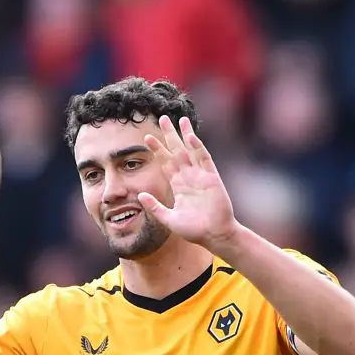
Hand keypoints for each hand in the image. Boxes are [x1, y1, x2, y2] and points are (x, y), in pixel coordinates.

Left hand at [137, 116, 239, 251]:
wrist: (214, 235)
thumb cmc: (193, 230)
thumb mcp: (168, 219)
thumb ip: (154, 207)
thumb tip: (140, 196)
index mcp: (178, 185)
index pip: (165, 163)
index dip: (157, 150)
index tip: (147, 138)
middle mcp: (189, 177)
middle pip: (177, 151)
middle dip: (170, 135)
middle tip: (162, 118)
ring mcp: (201, 176)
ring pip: (191, 150)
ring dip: (185, 135)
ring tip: (180, 119)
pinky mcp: (212, 178)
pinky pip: (204, 159)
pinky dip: (198, 148)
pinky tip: (191, 136)